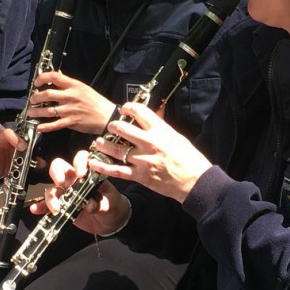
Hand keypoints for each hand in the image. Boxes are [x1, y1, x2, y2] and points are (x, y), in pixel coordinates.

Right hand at [29, 152, 130, 235]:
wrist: (111, 222)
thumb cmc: (114, 206)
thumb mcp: (112, 203)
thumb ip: (102, 203)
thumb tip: (90, 205)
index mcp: (89, 174)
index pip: (82, 159)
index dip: (79, 163)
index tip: (81, 175)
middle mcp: (75, 181)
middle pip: (60, 168)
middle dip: (57, 173)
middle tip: (61, 183)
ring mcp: (67, 193)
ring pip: (53, 189)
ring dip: (51, 197)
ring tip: (56, 208)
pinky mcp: (63, 206)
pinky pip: (49, 205)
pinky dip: (41, 207)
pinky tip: (36, 209)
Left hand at [30, 71, 114, 134]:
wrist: (107, 115)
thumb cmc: (96, 102)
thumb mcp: (84, 88)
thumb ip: (69, 83)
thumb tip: (58, 75)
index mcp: (74, 85)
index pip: (54, 76)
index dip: (42, 78)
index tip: (36, 83)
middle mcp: (71, 96)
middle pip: (48, 94)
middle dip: (36, 97)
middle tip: (32, 100)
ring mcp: (71, 109)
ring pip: (49, 110)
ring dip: (37, 112)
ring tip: (31, 112)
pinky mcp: (72, 121)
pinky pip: (56, 124)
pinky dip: (46, 127)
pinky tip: (39, 127)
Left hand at [86, 101, 211, 201]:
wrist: (194, 181)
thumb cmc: (189, 159)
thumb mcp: (177, 137)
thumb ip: (162, 126)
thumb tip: (155, 113)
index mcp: (161, 131)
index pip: (140, 112)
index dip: (128, 108)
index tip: (124, 109)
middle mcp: (150, 143)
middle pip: (123, 129)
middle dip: (113, 126)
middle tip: (111, 127)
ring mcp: (143, 160)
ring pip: (116, 149)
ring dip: (104, 144)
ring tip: (99, 142)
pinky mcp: (140, 175)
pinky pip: (117, 170)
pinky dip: (103, 167)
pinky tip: (94, 163)